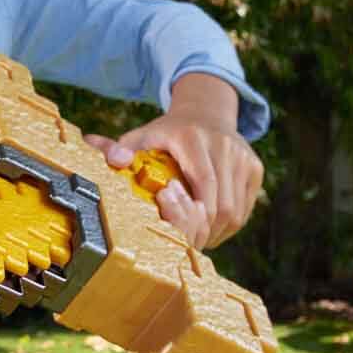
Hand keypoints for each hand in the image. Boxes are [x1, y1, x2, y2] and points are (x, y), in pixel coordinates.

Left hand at [85, 77, 262, 249]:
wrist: (205, 113)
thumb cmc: (166, 133)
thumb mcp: (142, 136)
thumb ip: (118, 147)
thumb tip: (98, 150)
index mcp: (194, 137)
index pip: (202, 182)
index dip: (190, 209)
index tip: (170, 216)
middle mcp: (224, 146)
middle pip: (220, 204)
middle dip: (199, 228)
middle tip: (179, 239)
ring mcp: (244, 158)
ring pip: (234, 212)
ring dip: (213, 231)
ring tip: (192, 234)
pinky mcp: (255, 169)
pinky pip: (244, 210)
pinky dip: (226, 225)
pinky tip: (208, 224)